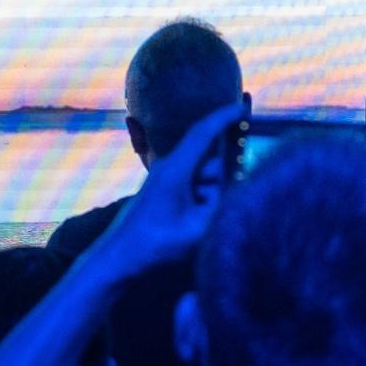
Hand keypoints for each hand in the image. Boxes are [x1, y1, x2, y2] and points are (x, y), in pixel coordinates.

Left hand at [100, 98, 243, 271]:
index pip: (203, 132)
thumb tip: (244, 194)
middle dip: (222, 179)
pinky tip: (197, 223)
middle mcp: (170, 167)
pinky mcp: (164, 192)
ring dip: (211, 195)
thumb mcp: (198, 229)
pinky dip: (202, 201)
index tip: (246, 107)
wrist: (120, 258)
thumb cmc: (157, 242)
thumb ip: (224, 209)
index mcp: (176, 168)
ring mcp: (166, 179)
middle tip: (217, 208)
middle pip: (209, 160)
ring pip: (202, 177)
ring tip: (203, 223)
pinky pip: (193, 187)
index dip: (225, 117)